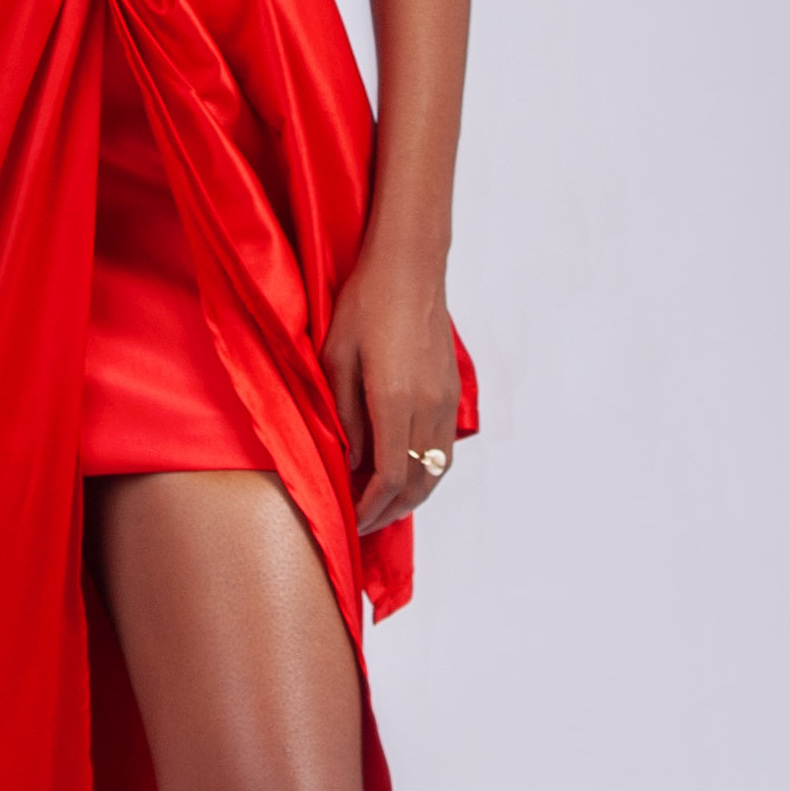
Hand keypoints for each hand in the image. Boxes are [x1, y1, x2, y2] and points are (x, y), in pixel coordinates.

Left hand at [321, 236, 460, 533]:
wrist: (411, 265)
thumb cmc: (364, 304)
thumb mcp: (336, 359)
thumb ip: (345, 416)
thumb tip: (352, 461)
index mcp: (396, 401)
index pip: (388, 477)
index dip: (370, 509)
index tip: (350, 522)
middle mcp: (429, 407)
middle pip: (418, 484)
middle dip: (389, 513)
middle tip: (362, 524)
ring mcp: (446, 400)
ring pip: (437, 471)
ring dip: (411, 497)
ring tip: (382, 507)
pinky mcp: (453, 392)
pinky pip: (444, 449)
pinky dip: (425, 472)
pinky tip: (403, 472)